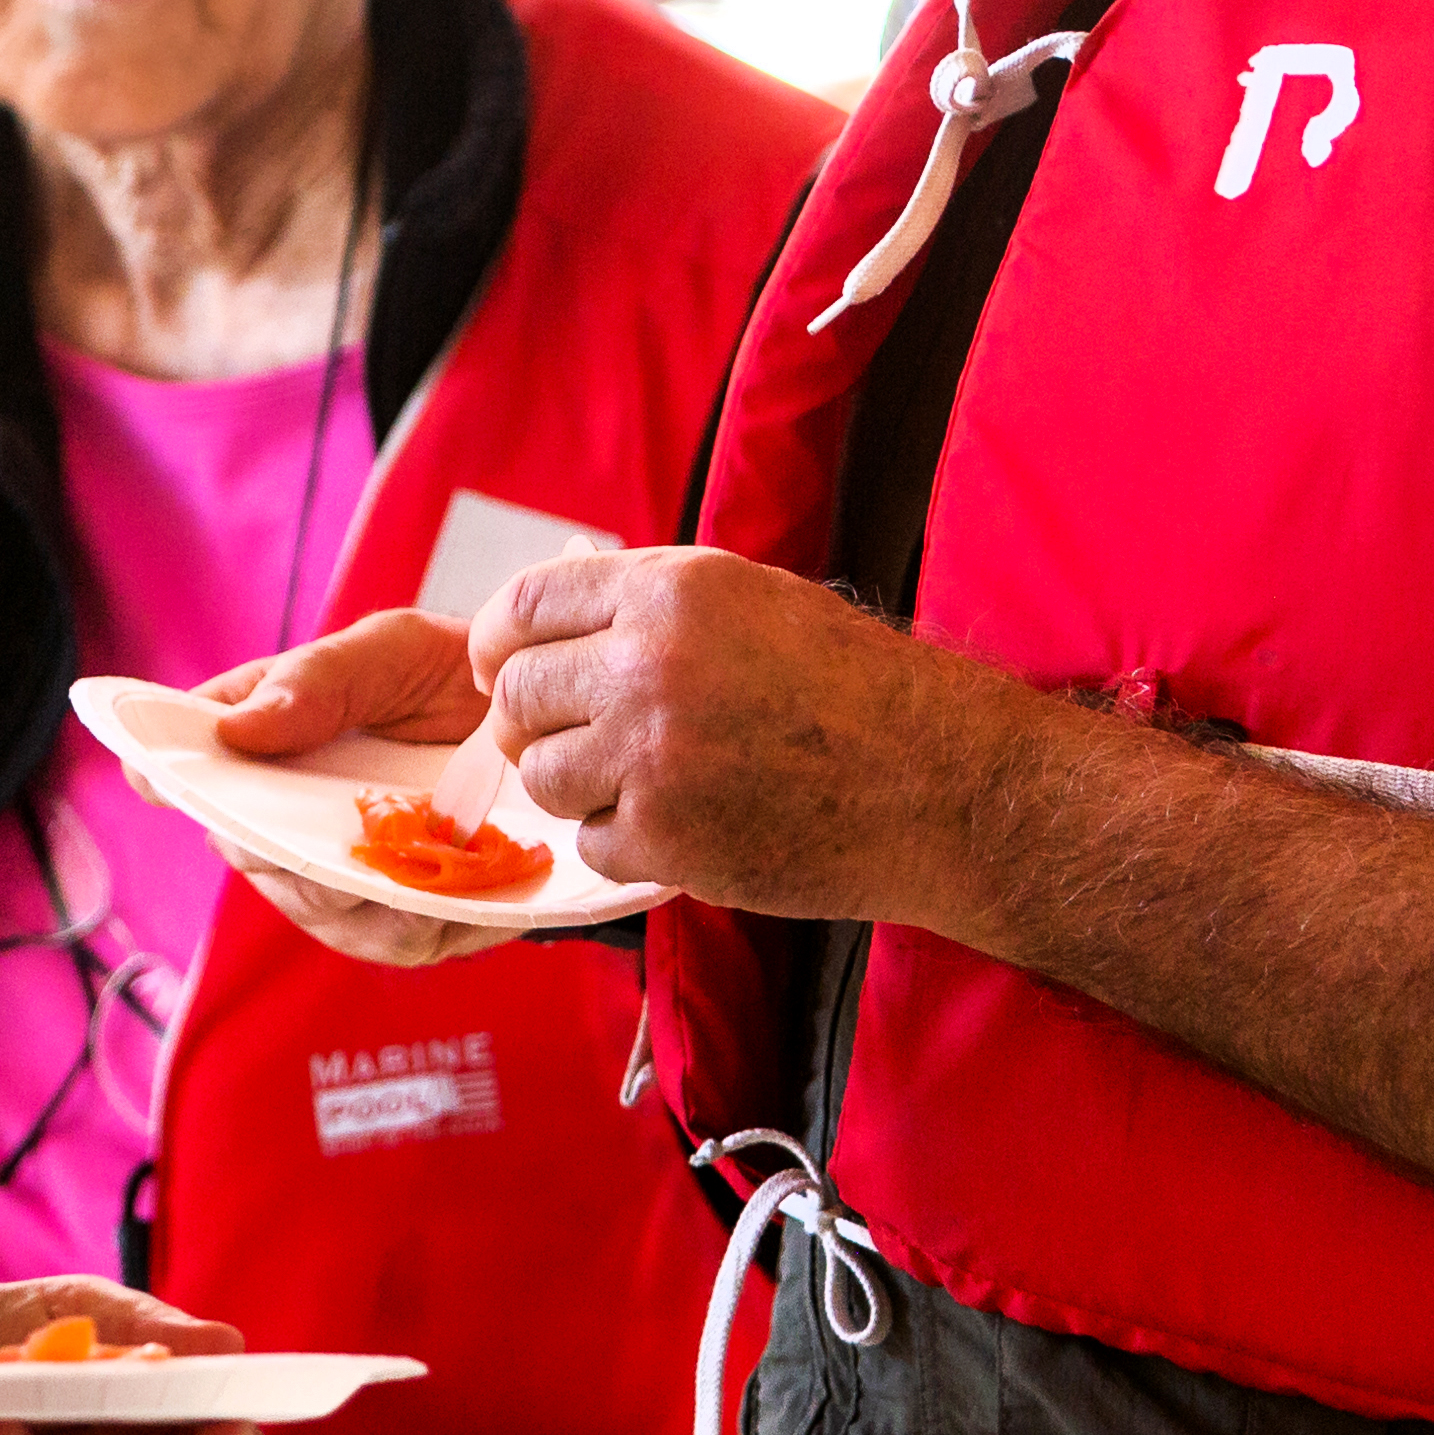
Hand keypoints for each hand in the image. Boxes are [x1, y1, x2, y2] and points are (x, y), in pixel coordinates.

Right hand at [205, 617, 524, 969]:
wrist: (549, 716)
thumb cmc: (454, 672)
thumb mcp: (393, 650)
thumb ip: (316, 682)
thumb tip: (234, 732)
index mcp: (267, 745)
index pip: (198, 771)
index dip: (174, 779)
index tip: (157, 778)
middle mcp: (292, 822)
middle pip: (261, 861)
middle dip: (296, 855)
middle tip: (354, 828)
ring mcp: (347, 879)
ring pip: (329, 915)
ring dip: (375, 897)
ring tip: (432, 857)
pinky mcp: (408, 919)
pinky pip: (403, 942)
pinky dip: (438, 920)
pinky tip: (476, 888)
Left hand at [476, 547, 1028, 925]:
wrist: (935, 781)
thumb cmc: (856, 687)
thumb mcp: (754, 599)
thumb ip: (653, 604)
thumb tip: (555, 626)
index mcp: (672, 592)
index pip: (528, 604)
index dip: (500, 639)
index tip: (498, 666)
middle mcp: (649, 666)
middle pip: (519, 696)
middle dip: (531, 718)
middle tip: (569, 733)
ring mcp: (652, 758)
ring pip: (542, 775)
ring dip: (573, 783)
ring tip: (631, 781)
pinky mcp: (666, 840)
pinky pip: (590, 843)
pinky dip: (622, 840)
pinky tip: (676, 823)